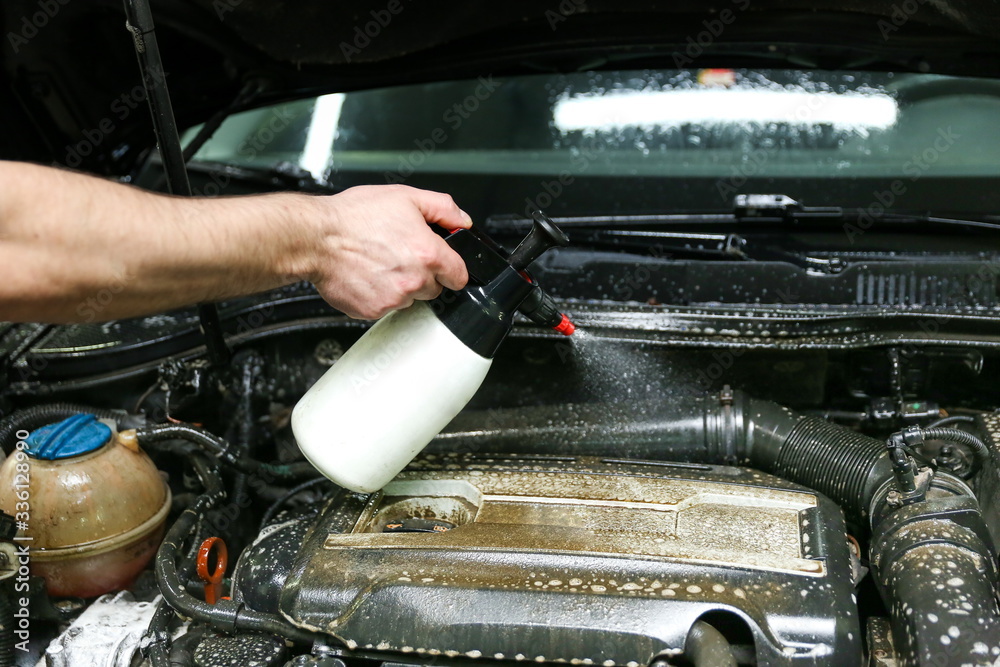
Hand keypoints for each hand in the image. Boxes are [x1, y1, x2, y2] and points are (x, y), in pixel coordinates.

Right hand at [308, 184, 471, 319]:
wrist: (314, 238)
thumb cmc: (353, 217)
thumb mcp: (405, 197)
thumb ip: (443, 208)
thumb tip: (462, 221)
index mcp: (428, 254)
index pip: (459, 276)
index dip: (451, 268)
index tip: (443, 264)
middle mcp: (413, 280)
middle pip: (434, 289)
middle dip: (423, 274)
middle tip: (400, 255)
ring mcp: (393, 299)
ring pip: (409, 298)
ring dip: (400, 285)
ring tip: (379, 262)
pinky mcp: (372, 310)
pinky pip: (385, 307)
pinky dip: (378, 294)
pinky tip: (366, 274)